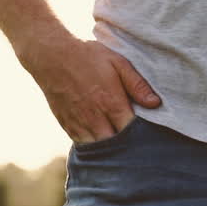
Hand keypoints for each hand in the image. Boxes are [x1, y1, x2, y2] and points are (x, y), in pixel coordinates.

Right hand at [17, 32, 161, 143]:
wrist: (50, 54)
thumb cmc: (88, 55)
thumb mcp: (118, 63)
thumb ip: (137, 84)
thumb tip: (156, 103)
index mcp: (112, 103)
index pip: (132, 133)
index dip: (142, 138)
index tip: (149, 138)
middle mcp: (95, 117)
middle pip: (116, 146)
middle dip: (127, 148)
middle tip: (137, 147)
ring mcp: (79, 123)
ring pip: (98, 149)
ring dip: (109, 151)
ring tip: (121, 149)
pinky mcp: (66, 124)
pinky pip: (82, 144)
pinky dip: (93, 147)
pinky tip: (102, 143)